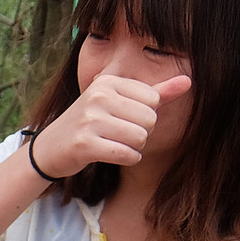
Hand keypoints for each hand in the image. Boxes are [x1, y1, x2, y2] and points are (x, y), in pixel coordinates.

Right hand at [32, 74, 191, 178]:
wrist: (49, 149)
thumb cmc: (89, 125)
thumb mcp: (119, 103)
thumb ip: (155, 93)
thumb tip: (190, 81)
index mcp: (107, 82)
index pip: (153, 100)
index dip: (145, 116)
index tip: (123, 120)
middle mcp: (97, 97)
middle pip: (149, 119)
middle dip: (140, 133)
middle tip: (117, 135)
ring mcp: (89, 121)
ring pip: (140, 138)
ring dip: (133, 148)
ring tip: (113, 144)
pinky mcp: (85, 145)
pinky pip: (127, 154)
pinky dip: (127, 159)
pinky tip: (111, 155)